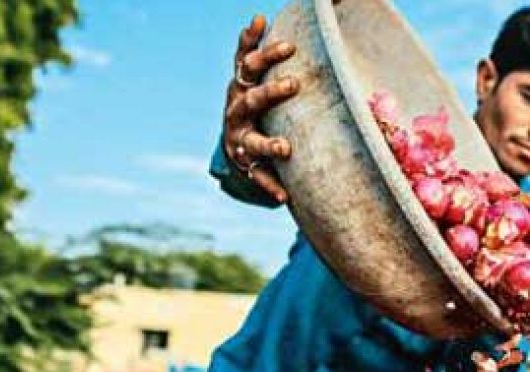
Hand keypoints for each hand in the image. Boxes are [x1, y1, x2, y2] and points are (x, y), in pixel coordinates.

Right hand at [224, 14, 299, 203]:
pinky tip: (284, 196)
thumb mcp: (255, 80)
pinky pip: (259, 176)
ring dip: (269, 144)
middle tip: (294, 83)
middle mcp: (236, 111)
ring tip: (285, 149)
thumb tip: (262, 14)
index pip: (247, 64)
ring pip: (253, 141)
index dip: (257, 48)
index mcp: (240, 86)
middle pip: (252, 99)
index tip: (281, 38)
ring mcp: (239, 139)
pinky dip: (271, 185)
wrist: (235, 145)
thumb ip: (261, 55)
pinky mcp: (246, 165)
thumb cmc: (255, 105)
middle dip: (271, 92)